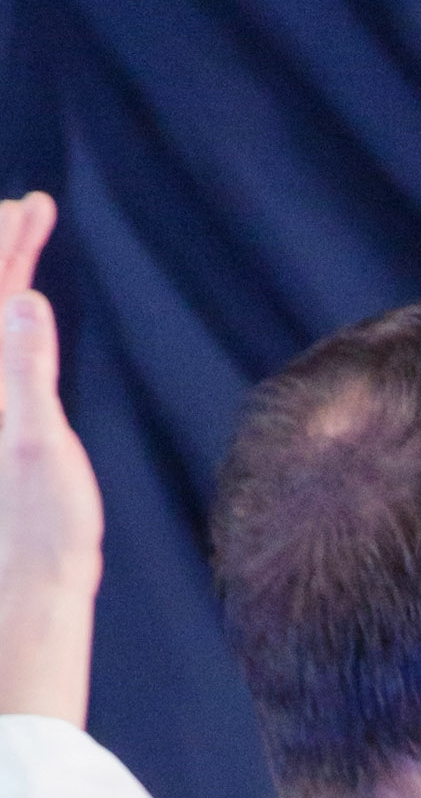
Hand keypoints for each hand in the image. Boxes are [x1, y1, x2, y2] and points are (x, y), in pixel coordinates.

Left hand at [0, 190, 104, 727]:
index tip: (30, 204)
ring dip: (2, 278)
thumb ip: (26, 369)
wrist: (29, 593)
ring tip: (22, 241)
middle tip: (26, 209)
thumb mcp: (39, 446)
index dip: (4, 244)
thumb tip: (23, 298)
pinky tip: (20, 314)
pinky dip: (8, 320)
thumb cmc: (39, 531)